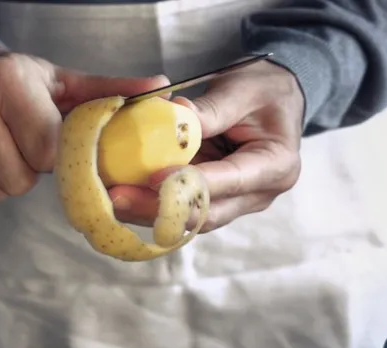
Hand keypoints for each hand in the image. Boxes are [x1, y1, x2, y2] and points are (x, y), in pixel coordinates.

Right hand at [0, 43, 168, 201]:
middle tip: (20, 142)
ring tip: (0, 145)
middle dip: (28, 168)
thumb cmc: (12, 77)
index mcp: (10, 80)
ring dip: (3, 177)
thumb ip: (110, 90)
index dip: (53, 155)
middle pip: (20, 178)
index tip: (47, 140)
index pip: (48, 150)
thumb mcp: (59, 80)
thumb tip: (160, 91)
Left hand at [109, 61, 304, 231]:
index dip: (189, 183)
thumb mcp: (241, 89)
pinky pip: (182, 210)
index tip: (152, 177)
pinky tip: (121, 196)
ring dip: (148, 212)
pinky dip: (152, 204)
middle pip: (206, 213)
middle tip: (117, 198)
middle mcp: (258, 194)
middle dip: (159, 208)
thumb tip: (171, 114)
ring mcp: (236, 202)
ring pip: (189, 219)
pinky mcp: (214, 200)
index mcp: (275, 165)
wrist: (275, 98)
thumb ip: (209, 108)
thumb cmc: (264, 89)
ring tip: (111, 200)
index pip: (229, 181)